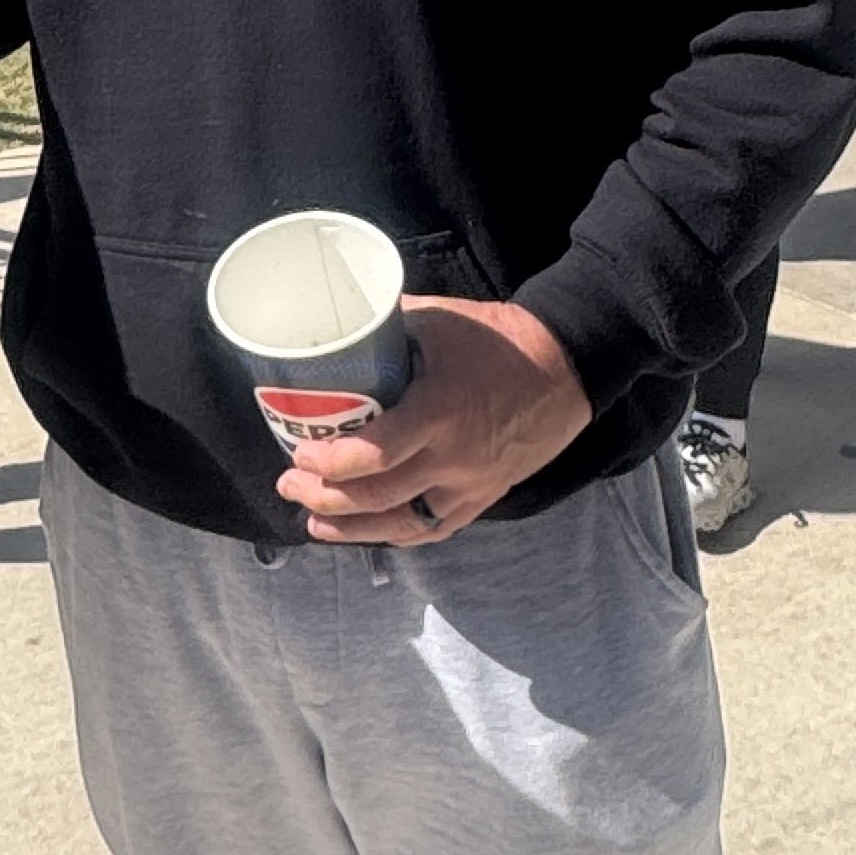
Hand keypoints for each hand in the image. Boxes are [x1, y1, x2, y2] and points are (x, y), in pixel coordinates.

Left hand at [276, 298, 590, 546]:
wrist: (565, 368)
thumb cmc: (498, 339)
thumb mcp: (438, 320)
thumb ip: (385, 327)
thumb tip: (335, 324)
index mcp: (440, 412)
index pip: (377, 454)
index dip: (331, 464)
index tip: (299, 456)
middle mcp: (455, 458)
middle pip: (380, 497)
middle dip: (326, 498)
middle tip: (290, 485)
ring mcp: (471, 484)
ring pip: (404, 524)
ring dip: (353, 528)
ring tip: (315, 522)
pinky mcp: (484, 496)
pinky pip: (434, 529)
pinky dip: (396, 534)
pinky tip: (368, 532)